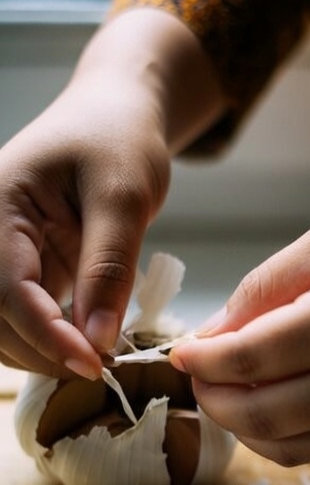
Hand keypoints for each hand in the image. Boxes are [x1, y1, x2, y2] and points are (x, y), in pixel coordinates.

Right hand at [0, 10, 223, 379]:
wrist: (117, 113)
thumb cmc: (119, 137)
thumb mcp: (123, 195)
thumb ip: (108, 266)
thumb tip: (97, 340)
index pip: (5, 289)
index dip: (46, 334)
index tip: (93, 364)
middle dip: (42, 352)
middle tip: (101, 371)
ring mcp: (4, 253)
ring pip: (4, 326)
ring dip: (44, 353)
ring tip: (100, 361)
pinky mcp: (25, 268)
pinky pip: (27, 317)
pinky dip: (54, 340)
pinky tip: (91, 347)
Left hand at [169, 190, 309, 465]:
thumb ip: (265, 288)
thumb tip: (212, 336)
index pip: (252, 358)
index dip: (204, 361)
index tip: (182, 351)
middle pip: (265, 414)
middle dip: (214, 400)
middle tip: (197, 375)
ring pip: (290, 446)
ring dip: (243, 427)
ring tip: (226, 393)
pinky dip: (282, 438)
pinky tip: (267, 407)